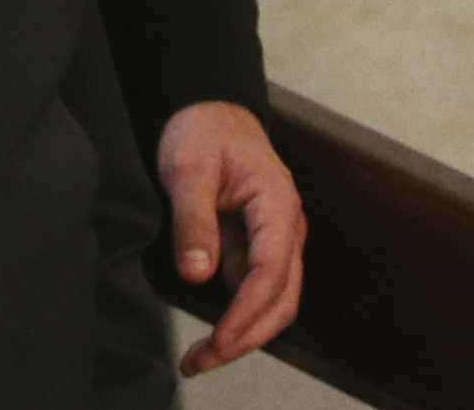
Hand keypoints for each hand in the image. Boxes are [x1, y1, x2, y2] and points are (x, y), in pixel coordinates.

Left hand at [160, 99, 305, 374]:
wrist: (210, 111)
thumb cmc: (202, 132)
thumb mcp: (187, 169)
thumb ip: (193, 221)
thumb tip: (197, 274)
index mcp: (276, 205)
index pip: (270, 272)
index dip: (245, 313)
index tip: (218, 340)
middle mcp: (286, 228)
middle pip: (281, 299)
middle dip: (246, 336)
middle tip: (202, 361)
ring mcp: (277, 240)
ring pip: (274, 301)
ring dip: (244, 333)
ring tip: (201, 358)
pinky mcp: (260, 247)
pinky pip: (257, 290)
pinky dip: (238, 317)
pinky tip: (210, 333)